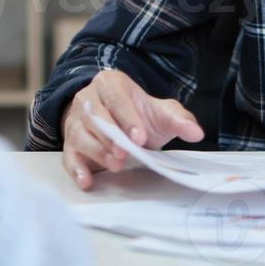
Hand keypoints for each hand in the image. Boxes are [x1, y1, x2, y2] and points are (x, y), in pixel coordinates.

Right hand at [60, 69, 203, 190]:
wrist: (116, 120)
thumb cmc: (138, 115)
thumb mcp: (159, 113)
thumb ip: (177, 119)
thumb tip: (196, 133)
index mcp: (110, 84)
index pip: (116, 99)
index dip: (128, 118)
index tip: (140, 137)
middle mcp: (87, 99)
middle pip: (94, 116)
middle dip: (110, 136)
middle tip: (125, 153)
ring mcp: (75, 121)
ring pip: (80, 135)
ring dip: (97, 152)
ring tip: (115, 165)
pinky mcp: (70, 143)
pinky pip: (69, 155)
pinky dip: (76, 169)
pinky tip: (87, 181)